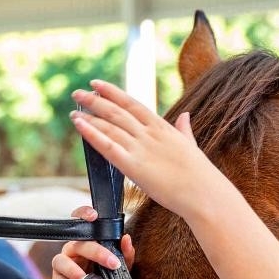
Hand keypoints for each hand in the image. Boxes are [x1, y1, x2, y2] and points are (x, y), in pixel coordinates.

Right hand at [49, 204, 135, 278]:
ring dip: (74, 271)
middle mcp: (73, 250)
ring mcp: (62, 266)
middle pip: (78, 244)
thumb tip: (126, 239)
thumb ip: (125, 255)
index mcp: (87, 242)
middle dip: (96, 252)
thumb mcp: (121, 270)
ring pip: (61, 261)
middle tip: (113, 264)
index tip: (94, 216)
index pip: (81, 222)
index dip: (83, 214)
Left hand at [69, 80, 229, 223]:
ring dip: (90, 116)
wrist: (204, 194)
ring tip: (74, 110)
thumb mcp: (191, 145)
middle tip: (78, 94)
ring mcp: (141, 149)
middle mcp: (150, 134)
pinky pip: (108, 146)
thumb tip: (184, 116)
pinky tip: (80, 125)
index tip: (97, 84)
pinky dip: (92, 134)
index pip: (133, 104)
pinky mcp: (134, 166)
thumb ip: (183, 129)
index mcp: (163, 127)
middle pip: (117, 112)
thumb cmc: (200, 175)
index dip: (113, 93)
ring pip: (110, 126)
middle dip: (95, 101)